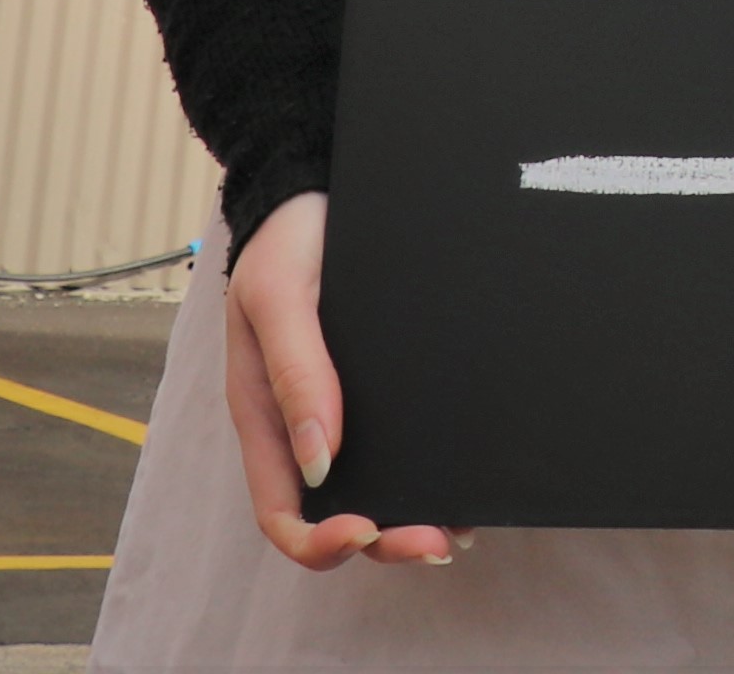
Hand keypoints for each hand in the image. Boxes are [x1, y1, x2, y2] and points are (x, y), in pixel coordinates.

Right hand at [219, 194, 453, 571]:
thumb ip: (294, 373)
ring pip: (375, 489)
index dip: (320, 540)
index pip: (283, 511)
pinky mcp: (383, 387)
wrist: (317, 190)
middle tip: (439, 543)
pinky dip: (432, 476)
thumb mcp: (278, 298)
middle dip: (386, 541)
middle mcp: (306, 426)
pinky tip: (468, 483)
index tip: (367, 530)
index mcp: (265, 418)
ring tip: (462, 529)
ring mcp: (344, 410)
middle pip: (338, 513)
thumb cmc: (284, 243)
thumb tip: (321, 460)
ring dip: (414, 519)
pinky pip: (403, 445)